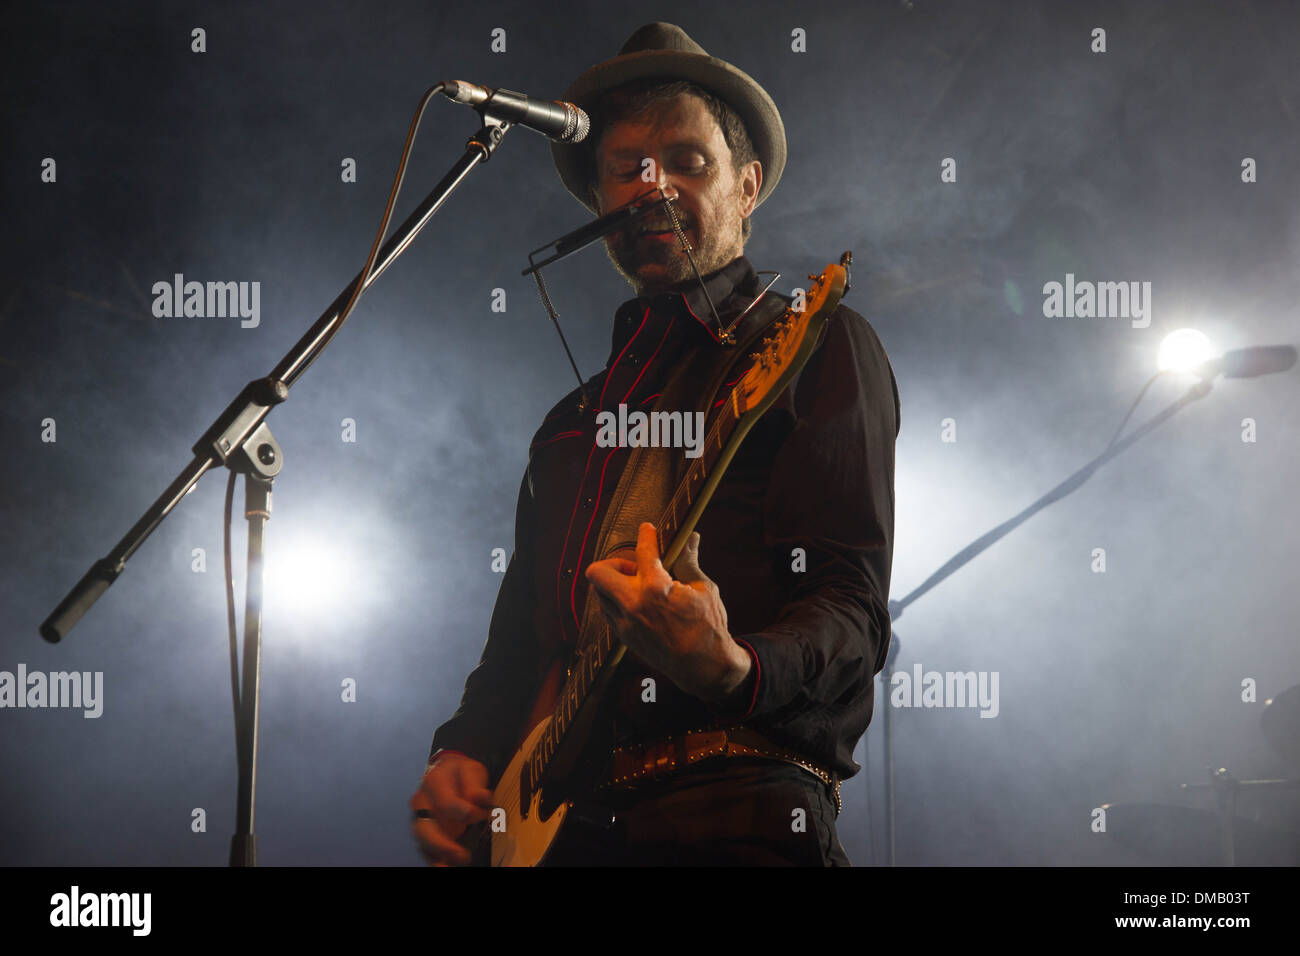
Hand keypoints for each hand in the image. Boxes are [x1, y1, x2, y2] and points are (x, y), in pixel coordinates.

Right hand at [409, 752, 493, 866]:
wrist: (448, 772)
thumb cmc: (461, 773)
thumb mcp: (472, 770)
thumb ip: (475, 784)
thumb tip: (481, 798)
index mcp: (434, 782)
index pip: (446, 802)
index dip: (465, 813)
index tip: (485, 816)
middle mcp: (421, 802)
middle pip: (424, 826)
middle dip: (441, 844)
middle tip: (462, 855)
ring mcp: (420, 818)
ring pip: (422, 841)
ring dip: (436, 855)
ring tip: (450, 866)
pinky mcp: (424, 831)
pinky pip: (426, 847)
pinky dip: (435, 858)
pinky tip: (446, 865)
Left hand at [584, 523, 751, 701]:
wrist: (704, 668)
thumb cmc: (709, 628)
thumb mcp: (704, 589)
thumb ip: (689, 560)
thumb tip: (691, 536)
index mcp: (656, 589)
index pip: (643, 552)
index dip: (646, 536)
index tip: (648, 529)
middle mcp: (633, 606)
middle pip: (598, 572)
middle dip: (614, 563)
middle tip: (636, 567)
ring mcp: (625, 624)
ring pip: (599, 593)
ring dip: (615, 583)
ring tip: (641, 586)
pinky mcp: (624, 637)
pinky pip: (608, 611)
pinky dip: (618, 601)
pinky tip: (641, 604)